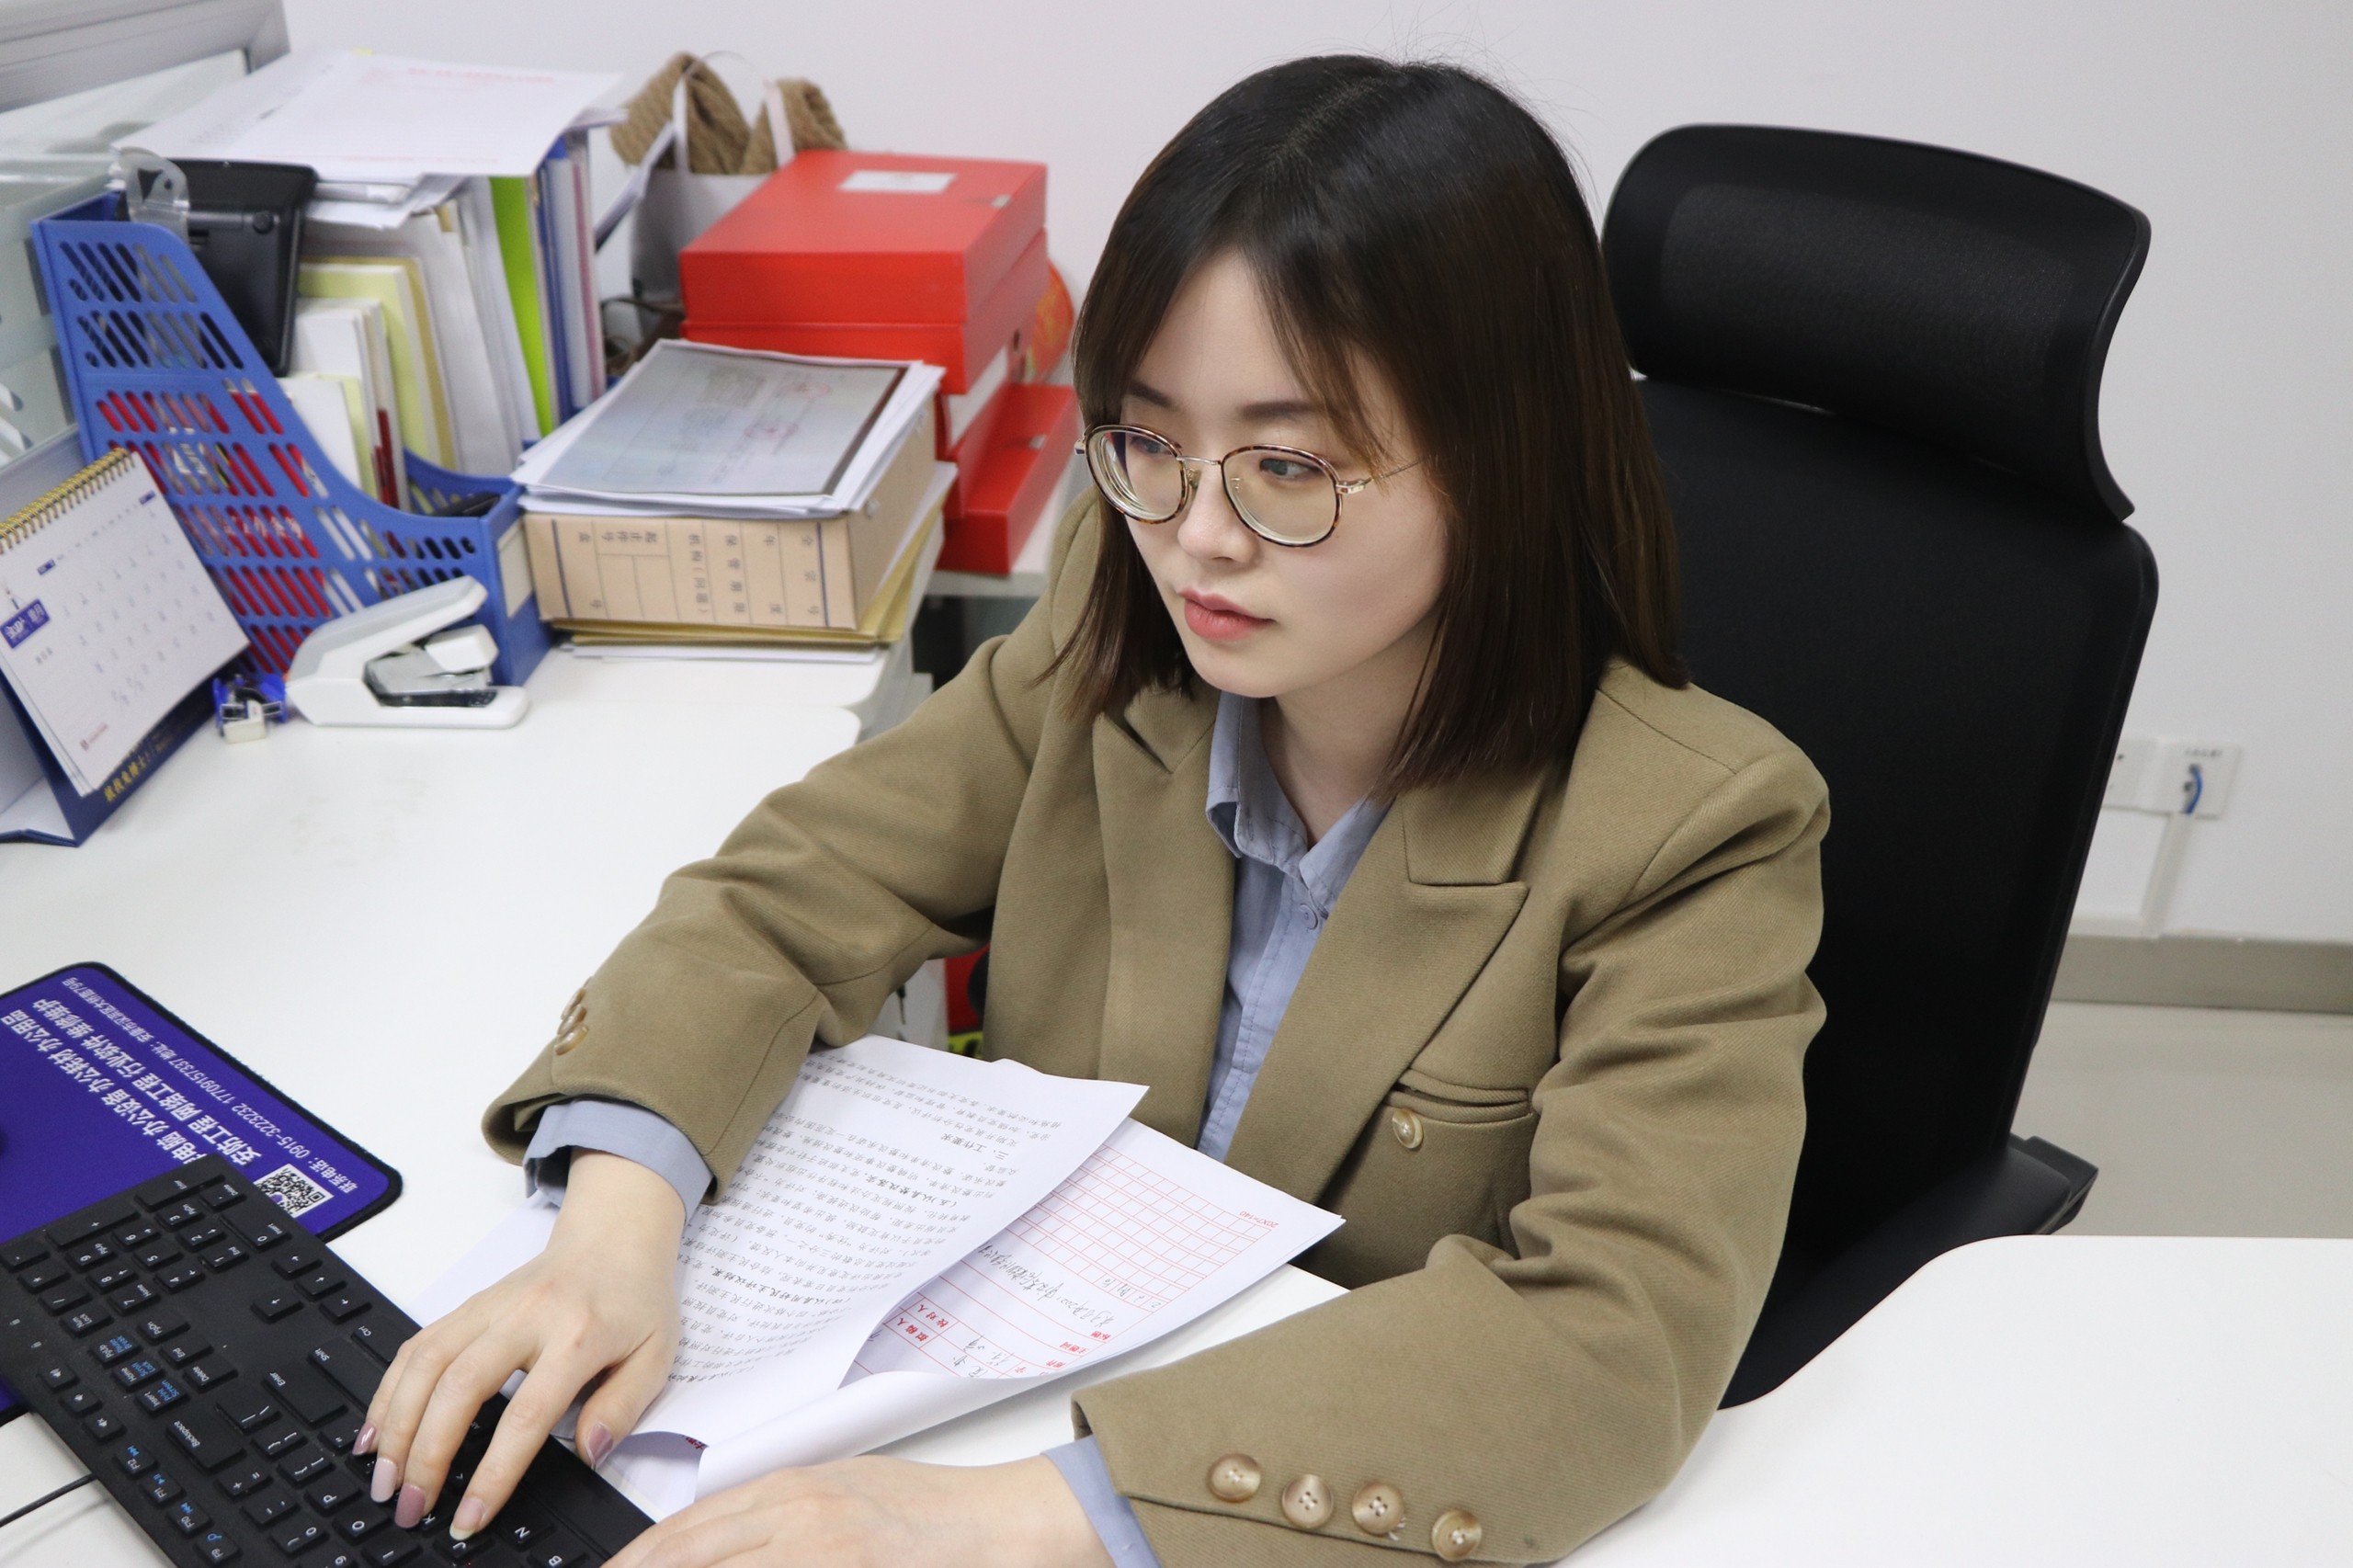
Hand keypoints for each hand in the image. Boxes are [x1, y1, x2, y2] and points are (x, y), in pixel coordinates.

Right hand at [356, 1152, 687, 1539]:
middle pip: (460, 1387)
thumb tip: (588, 1456)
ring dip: (396, 1425)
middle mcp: (526, 1317)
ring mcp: (491, 1307)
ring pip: (426, 1363)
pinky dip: (389, 1389)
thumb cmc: (635, 1300)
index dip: (494, 1472)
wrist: (615, 1236)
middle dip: (426, 1454)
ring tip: (383, 1479)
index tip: (470, 1515)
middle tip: (411, 1506)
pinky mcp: (468, 1305)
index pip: (526, 1414)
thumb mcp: (656, 1355)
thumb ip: (622, 1408)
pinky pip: (418, 1345)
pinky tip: (375, 1430)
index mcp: (578, 1335)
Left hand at [608, 1455, 1112, 1567]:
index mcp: (790, 1490)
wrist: (999, 1521)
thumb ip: (781, 1515)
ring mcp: (817, 1550)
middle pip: (688, 1554)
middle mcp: (794, 1517)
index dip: (638, 1559)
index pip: (687, 1529)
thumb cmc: (931, 1510)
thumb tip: (723, 1540)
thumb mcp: (843, 1492)